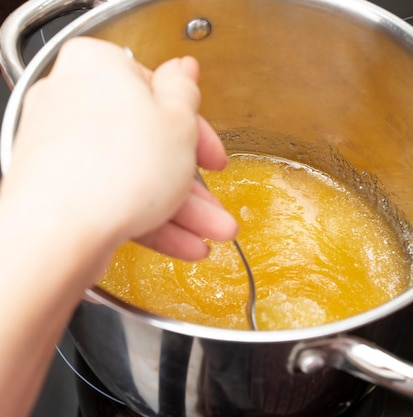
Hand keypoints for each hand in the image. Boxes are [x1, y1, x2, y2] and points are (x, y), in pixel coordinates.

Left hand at [1, 37, 237, 263]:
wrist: (57, 233)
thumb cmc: (113, 170)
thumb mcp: (178, 122)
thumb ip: (185, 91)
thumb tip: (184, 70)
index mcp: (98, 66)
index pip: (159, 91)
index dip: (195, 129)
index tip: (209, 150)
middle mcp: (73, 101)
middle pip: (149, 140)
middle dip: (191, 179)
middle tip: (213, 195)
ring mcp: (62, 147)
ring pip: (135, 174)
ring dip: (181, 207)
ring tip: (211, 229)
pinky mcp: (60, 187)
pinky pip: (115, 197)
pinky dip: (150, 217)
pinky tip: (182, 239)